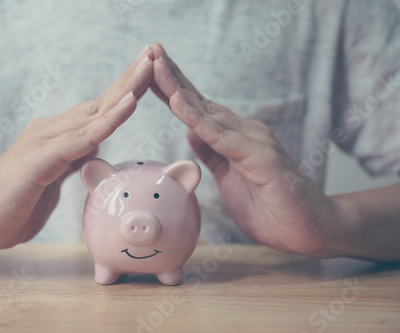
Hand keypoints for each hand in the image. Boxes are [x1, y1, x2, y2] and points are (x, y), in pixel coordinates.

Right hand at [0, 46, 154, 252]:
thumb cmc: (16, 205)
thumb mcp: (54, 179)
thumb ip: (72, 159)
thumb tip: (93, 146)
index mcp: (57, 136)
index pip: (98, 110)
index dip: (124, 90)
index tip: (149, 73)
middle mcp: (50, 131)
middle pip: (99, 102)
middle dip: (129, 78)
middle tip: (155, 53)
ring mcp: (42, 141)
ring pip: (93, 113)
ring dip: (124, 89)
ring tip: (148, 66)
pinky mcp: (37, 159)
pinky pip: (80, 138)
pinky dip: (107, 121)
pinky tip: (128, 103)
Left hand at [151, 42, 342, 256]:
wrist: (309, 229)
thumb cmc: (270, 206)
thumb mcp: (229, 177)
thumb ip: (213, 153)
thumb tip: (191, 132)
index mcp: (233, 137)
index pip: (197, 109)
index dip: (172, 89)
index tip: (148, 69)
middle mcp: (243, 131)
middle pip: (199, 101)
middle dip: (172, 76)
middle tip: (149, 50)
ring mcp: (252, 141)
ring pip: (207, 112)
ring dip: (178, 88)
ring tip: (155, 65)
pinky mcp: (260, 156)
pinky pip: (221, 137)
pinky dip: (197, 119)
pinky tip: (178, 102)